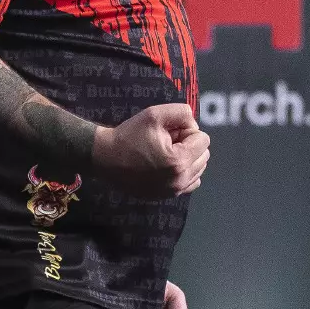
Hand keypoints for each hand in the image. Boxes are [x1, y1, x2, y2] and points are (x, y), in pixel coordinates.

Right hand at [92, 103, 209, 198]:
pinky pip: (190, 182)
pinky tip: (166, 164)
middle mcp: (180, 180)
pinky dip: (183, 171)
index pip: (204, 140)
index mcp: (179, 161)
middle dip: (189, 144)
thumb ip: (182, 113)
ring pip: (199, 169)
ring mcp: (174, 191)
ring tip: (165, 152)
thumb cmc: (129, 135)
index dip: (186, 130)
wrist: (105, 158)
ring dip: (187, 157)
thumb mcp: (155, 114)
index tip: (169, 131)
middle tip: (167, 141)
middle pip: (204, 155)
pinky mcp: (166, 196)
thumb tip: (194, 125)